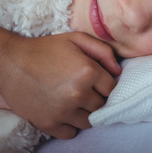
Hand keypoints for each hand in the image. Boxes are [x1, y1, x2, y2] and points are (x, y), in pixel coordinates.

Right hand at [0, 29, 120, 138]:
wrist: (13, 62)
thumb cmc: (46, 49)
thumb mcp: (77, 39)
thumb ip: (103, 51)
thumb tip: (117, 71)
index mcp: (87, 71)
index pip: (111, 88)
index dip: (104, 83)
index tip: (95, 80)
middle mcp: (78, 94)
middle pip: (101, 106)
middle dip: (96, 97)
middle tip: (84, 88)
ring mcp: (63, 111)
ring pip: (89, 121)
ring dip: (85, 112)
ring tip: (74, 99)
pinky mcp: (49, 124)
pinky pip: (71, 133)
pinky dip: (71, 124)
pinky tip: (64, 110)